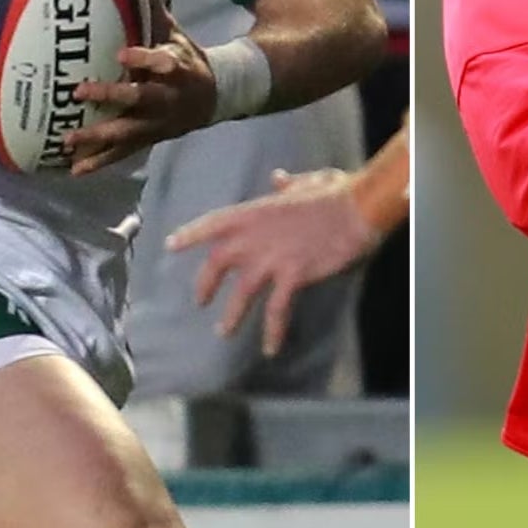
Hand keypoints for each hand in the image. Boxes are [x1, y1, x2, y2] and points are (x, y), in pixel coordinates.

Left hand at [64, 0, 217, 174]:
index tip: (122, 53)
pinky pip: (123, 152)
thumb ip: (151, 4)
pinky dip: (99, 162)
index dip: (145, 58)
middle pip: (140, 99)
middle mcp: (167, 97)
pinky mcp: (149, 138)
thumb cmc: (186, 58)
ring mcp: (157, 122)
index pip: (163, 62)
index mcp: (176, 67)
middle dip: (111, 97)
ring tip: (68, 139)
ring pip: (127, 131)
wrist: (215, 96)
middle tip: (79, 93)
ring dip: (97, 137)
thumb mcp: (175, 31)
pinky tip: (75, 169)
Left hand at [165, 168, 384, 355]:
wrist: (356, 209)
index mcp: (255, 212)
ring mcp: (272, 258)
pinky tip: (271, 348)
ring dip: (231, 315)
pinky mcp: (292, 276)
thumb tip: (277, 178)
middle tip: (199, 301)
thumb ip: (287, 185)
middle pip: (217, 263)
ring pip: (241, 293)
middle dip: (205, 284)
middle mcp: (255, 237)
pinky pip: (277, 310)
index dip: (190, 234)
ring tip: (224, 332)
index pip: (213, 223)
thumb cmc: (335, 192)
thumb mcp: (307, 182)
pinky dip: (273, 331)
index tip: (171, 245)